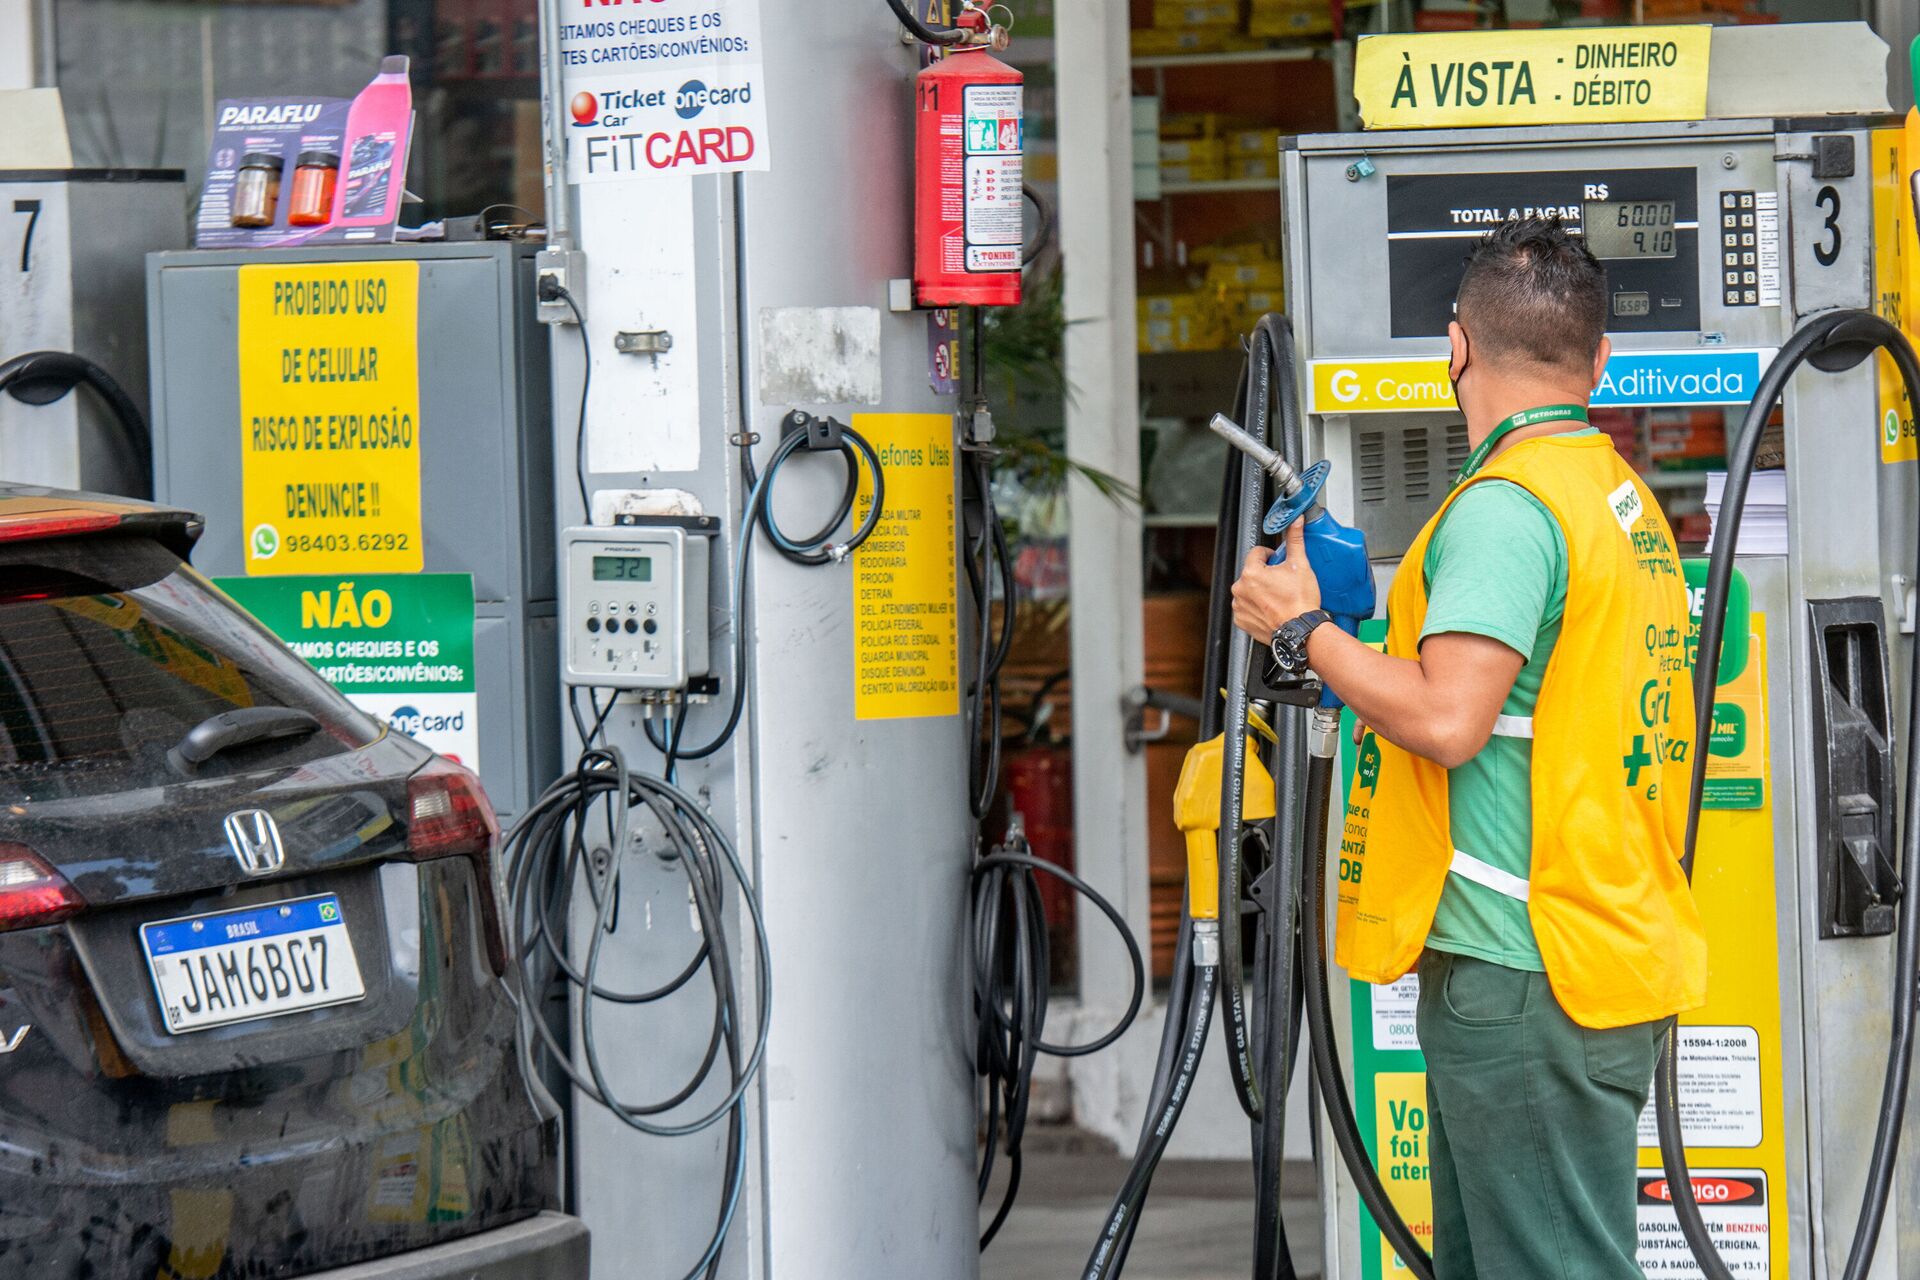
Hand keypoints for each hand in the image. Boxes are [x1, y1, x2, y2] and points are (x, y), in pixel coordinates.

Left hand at [1231, 519, 1320, 642]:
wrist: (1301, 631)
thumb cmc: (1300, 602)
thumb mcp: (1300, 565)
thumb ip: (1295, 540)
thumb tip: (1296, 523)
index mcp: (1250, 573)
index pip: (1256, 553)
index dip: (1270, 555)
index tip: (1278, 563)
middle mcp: (1240, 589)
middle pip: (1252, 572)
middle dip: (1265, 574)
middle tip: (1282, 582)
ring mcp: (1239, 606)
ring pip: (1249, 590)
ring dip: (1260, 590)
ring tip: (1278, 597)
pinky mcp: (1241, 621)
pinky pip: (1247, 607)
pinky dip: (1257, 607)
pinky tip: (1272, 608)